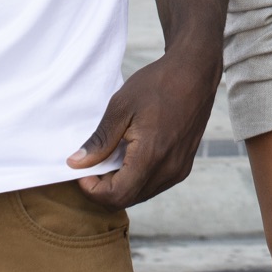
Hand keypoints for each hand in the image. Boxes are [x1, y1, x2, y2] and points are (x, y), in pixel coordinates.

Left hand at [69, 44, 220, 208]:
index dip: (92, 189)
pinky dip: (137, 178)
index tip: (82, 170)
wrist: (194, 72)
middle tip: (92, 164)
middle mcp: (168, 169)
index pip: (115, 196)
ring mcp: (179, 169)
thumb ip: (100, 140)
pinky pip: (155, 184)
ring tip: (111, 157)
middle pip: (127, 199)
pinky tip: (131, 155)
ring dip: (121, 184)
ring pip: (141, 194)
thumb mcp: (121, 107)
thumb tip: (76, 163)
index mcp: (151, 156)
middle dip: (104, 188)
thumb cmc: (158, 84)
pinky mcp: (184, 165)